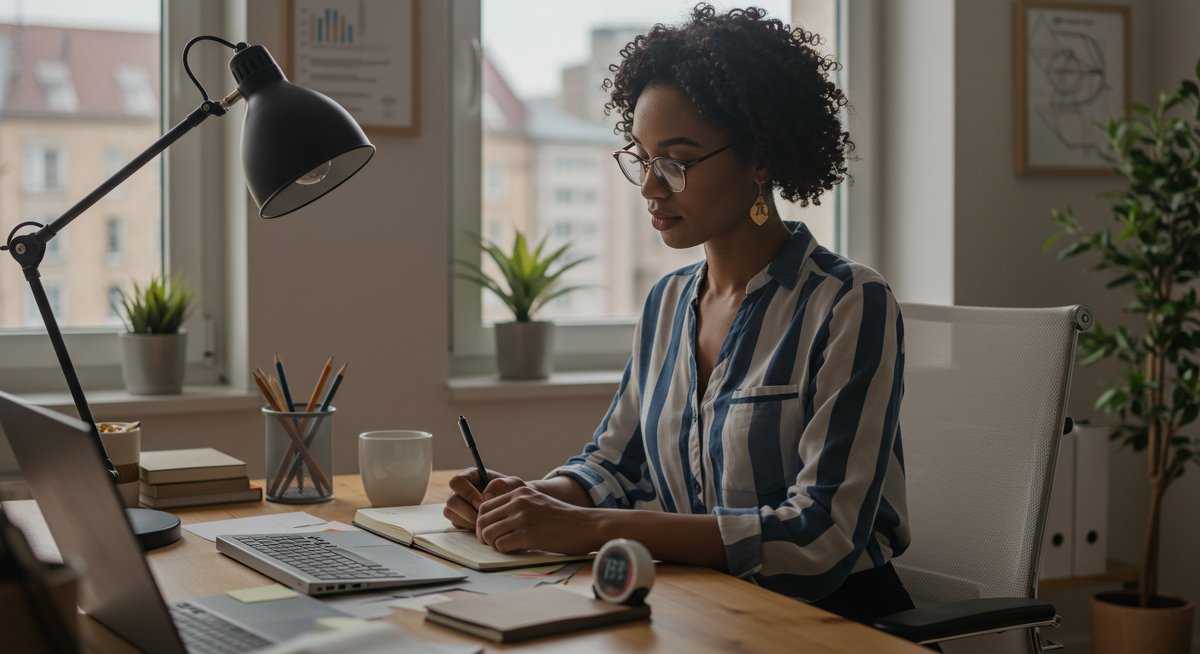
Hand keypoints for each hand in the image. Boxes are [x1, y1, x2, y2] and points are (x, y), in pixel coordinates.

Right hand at [443, 468, 524, 528]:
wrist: (515, 507)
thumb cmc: (513, 492)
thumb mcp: (513, 484)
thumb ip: (502, 485)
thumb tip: (485, 496)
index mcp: (470, 476)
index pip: (457, 482)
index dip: (467, 493)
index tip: (482, 503)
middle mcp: (460, 489)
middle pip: (451, 500)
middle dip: (468, 511)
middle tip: (484, 517)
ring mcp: (457, 504)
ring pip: (450, 513)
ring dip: (468, 521)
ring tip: (486, 523)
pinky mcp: (458, 517)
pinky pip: (456, 523)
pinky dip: (469, 527)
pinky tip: (483, 527)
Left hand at [476, 486, 600, 554]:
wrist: (586, 525)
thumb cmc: (564, 519)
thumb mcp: (538, 503)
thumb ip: (518, 507)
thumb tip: (494, 523)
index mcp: (519, 492)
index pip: (485, 506)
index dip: (484, 522)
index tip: (491, 532)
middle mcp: (518, 502)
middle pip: (482, 520)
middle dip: (484, 535)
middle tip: (494, 544)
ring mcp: (522, 518)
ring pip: (488, 534)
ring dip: (494, 544)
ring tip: (508, 547)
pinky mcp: (528, 535)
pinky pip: (501, 545)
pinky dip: (505, 551)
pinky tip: (518, 550)